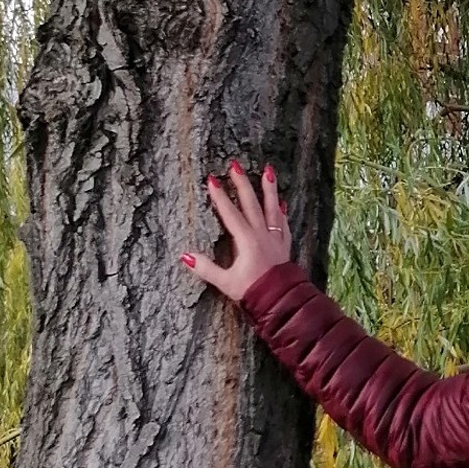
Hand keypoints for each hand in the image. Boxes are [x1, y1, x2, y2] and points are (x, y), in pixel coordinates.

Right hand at [181, 164, 291, 307]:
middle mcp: (262, 235)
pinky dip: (281, 211)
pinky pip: (282, 223)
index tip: (212, 179)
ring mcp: (275, 238)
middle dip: (242, 184)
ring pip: (272, 208)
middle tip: (235, 165)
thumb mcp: (225, 282)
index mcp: (247, 241)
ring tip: (269, 171)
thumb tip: (185, 256)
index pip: (230, 214)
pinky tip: (282, 202)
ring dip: (269, 189)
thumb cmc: (253, 292)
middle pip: (251, 204)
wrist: (282, 302)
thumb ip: (205, 268)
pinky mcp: (283, 245)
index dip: (220, 197)